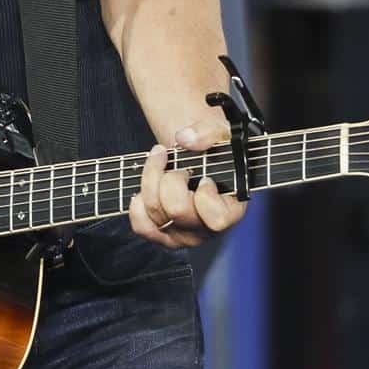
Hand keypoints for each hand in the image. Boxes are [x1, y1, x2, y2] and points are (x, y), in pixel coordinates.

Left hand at [128, 116, 248, 249]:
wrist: (194, 160)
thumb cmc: (213, 150)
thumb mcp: (218, 134)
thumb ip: (207, 133)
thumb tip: (185, 138)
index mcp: (229, 213)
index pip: (217, 218)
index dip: (206, 195)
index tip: (205, 177)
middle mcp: (206, 231)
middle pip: (178, 210)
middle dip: (172, 178)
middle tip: (178, 166)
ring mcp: (181, 236)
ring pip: (154, 212)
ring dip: (151, 179)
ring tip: (159, 162)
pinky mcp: (160, 235)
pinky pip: (141, 225)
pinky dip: (138, 202)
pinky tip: (147, 186)